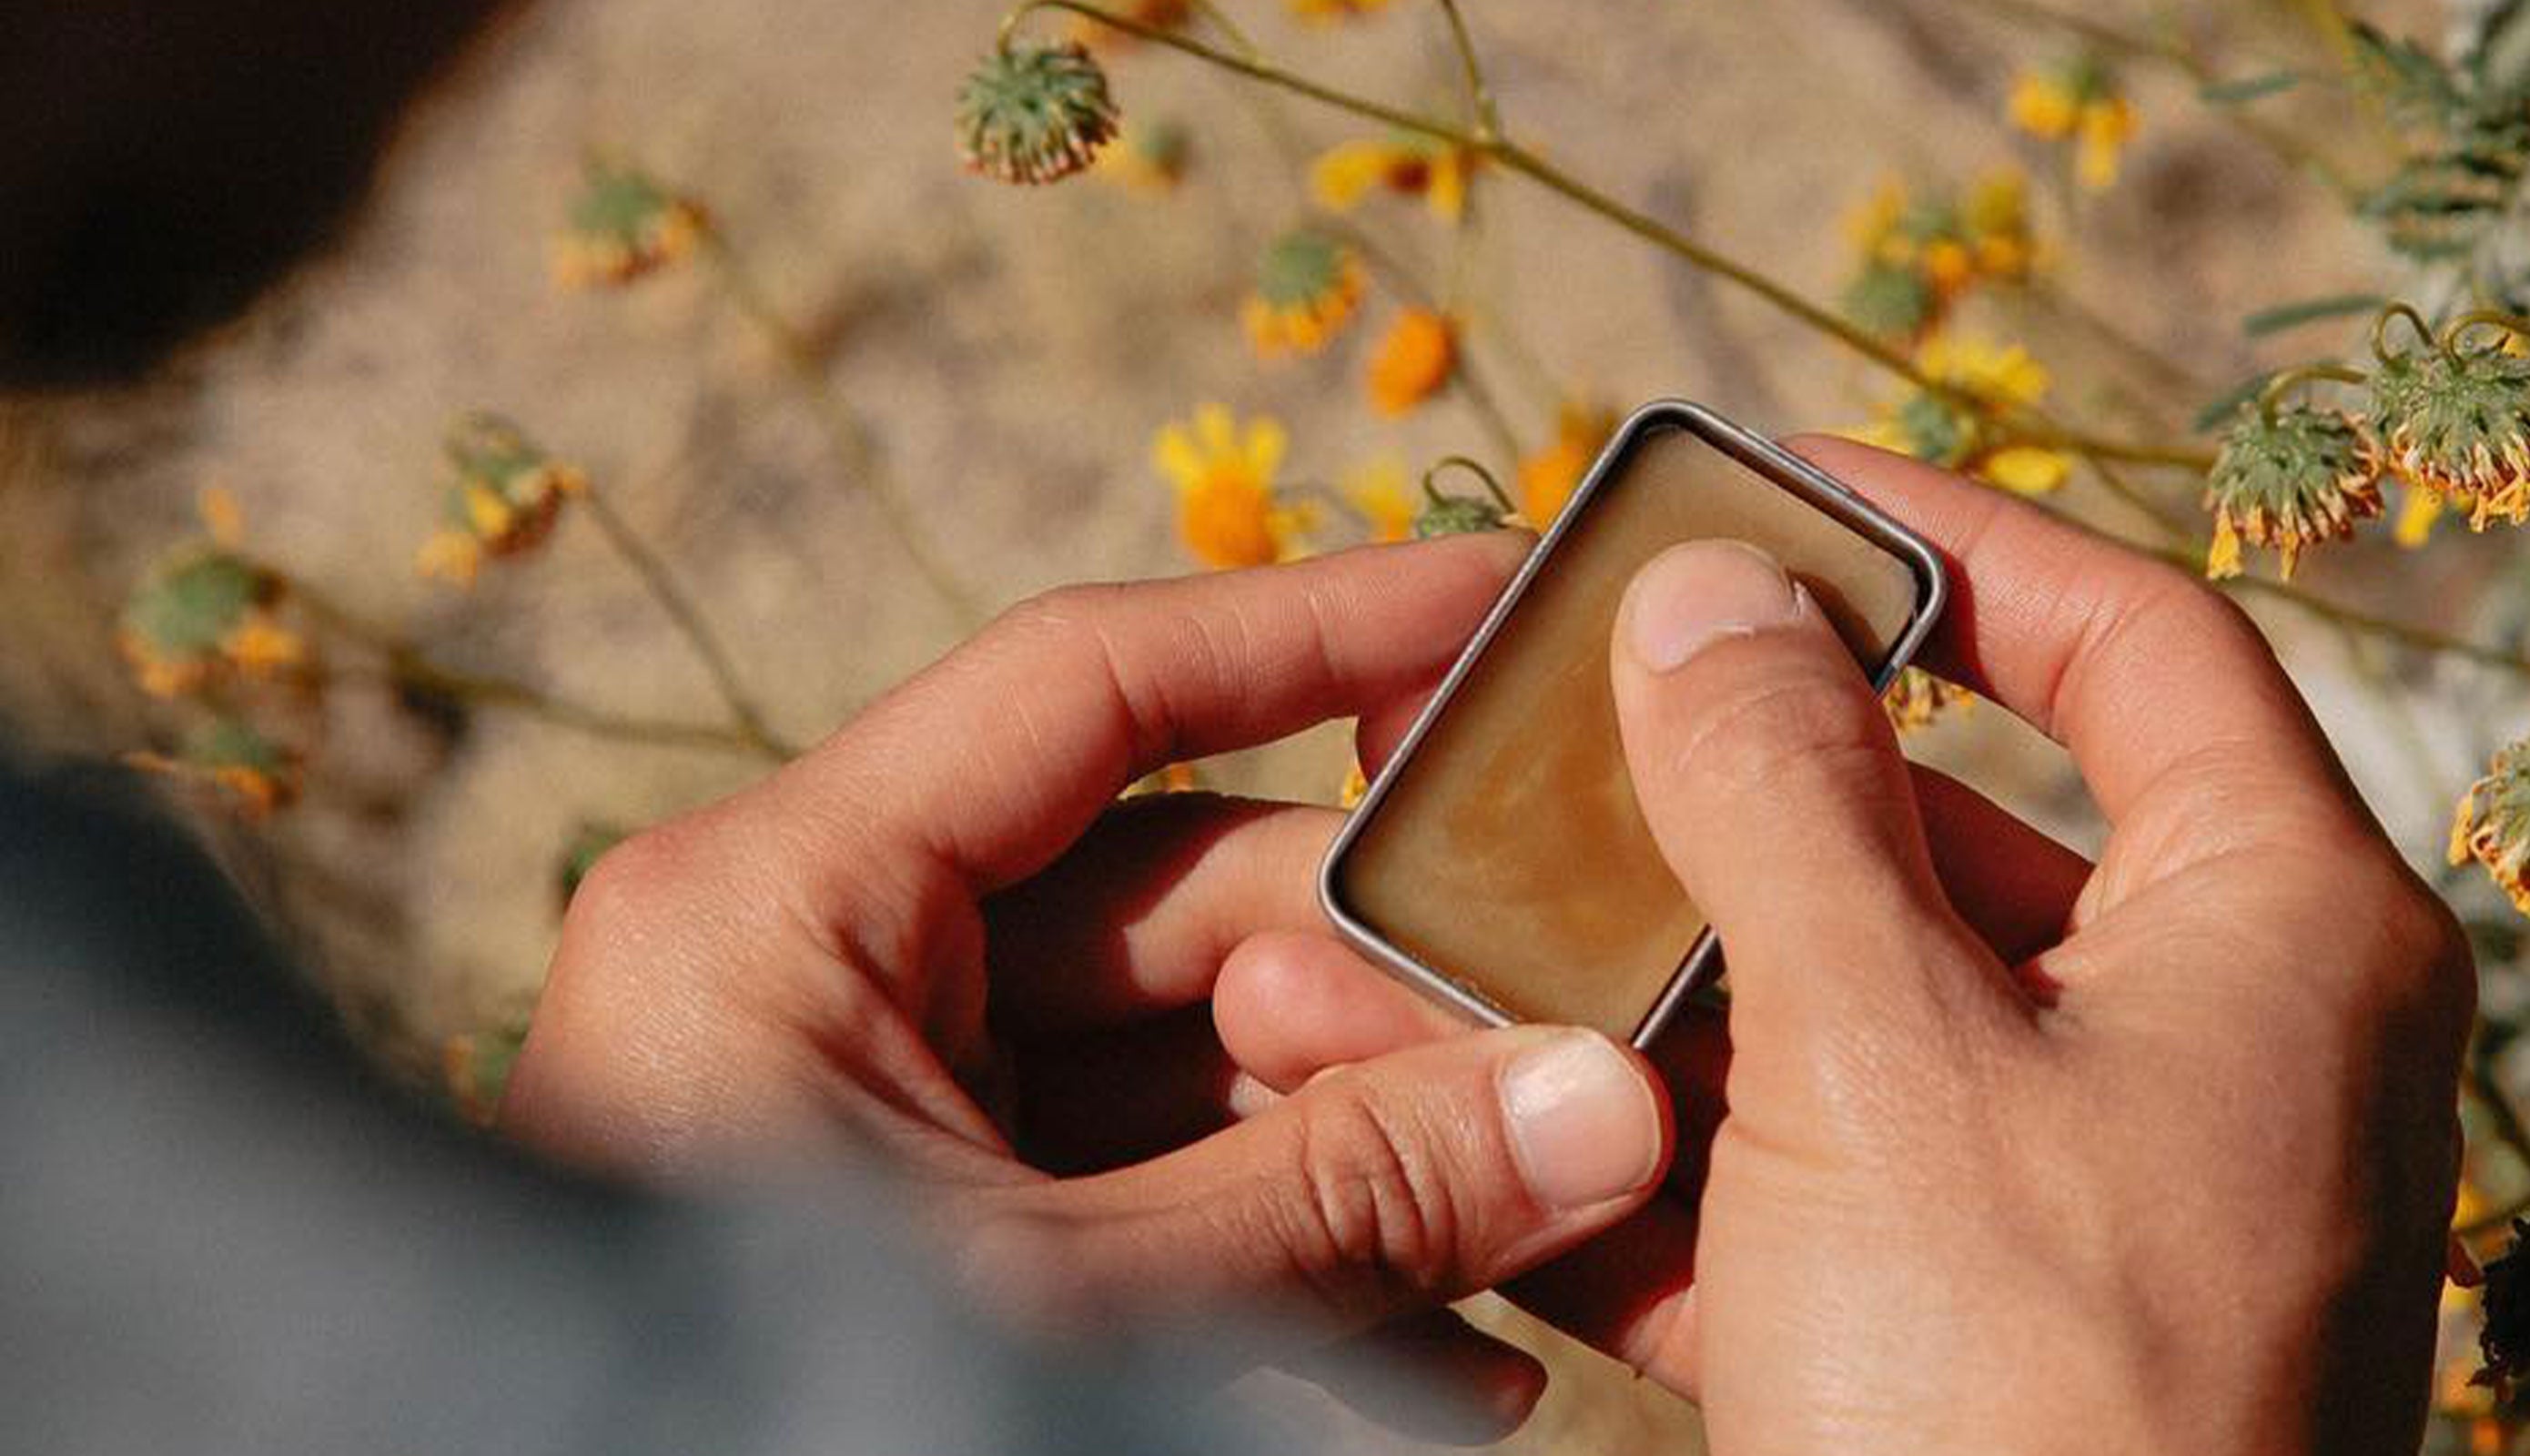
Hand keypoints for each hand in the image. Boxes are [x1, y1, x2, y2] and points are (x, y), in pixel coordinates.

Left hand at [500, 534, 1675, 1442]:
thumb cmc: (752, 1423)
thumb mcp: (1065, 1311)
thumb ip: (1332, 1203)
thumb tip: (1603, 1106)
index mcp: (784, 905)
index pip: (1091, 686)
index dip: (1315, 629)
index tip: (1499, 603)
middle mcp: (826, 962)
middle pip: (1178, 895)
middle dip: (1384, 992)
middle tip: (1580, 1055)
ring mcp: (876, 1097)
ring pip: (1183, 1058)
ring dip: (1361, 1151)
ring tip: (1545, 1233)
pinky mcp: (922, 1214)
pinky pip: (1136, 1179)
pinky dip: (1277, 1249)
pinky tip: (1448, 1354)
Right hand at [1215, 439, 2471, 1454]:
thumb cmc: (2037, 1398)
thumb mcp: (1885, 1056)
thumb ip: (1786, 799)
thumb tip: (1714, 595)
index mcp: (2278, 935)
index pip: (2128, 640)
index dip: (1944, 537)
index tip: (1758, 492)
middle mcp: (2207, 1050)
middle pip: (1943, 835)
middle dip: (1712, 793)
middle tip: (1546, 717)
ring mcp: (2080, 1199)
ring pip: (1834, 1024)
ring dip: (1625, 984)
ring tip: (1419, 921)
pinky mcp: (1969, 1331)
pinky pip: (1798, 1193)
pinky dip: (1638, 1156)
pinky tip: (1449, 1107)